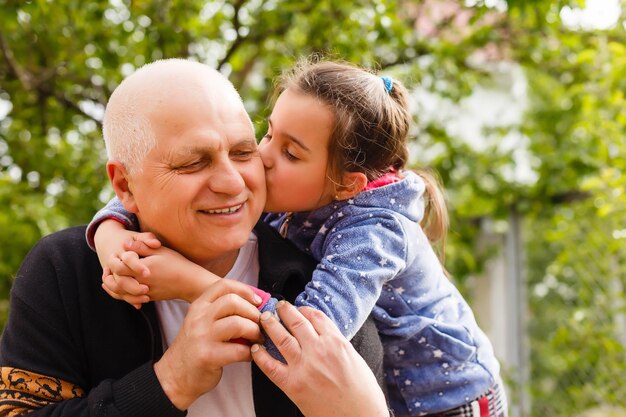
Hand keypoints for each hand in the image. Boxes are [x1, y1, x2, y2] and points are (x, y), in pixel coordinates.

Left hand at [103, 243, 221, 306]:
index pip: (119, 267)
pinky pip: (131, 299)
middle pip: (117, 281)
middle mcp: (142, 282)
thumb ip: (142, 247)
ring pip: (121, 293)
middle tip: (107, 269)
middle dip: (110, 275)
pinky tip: (120, 290)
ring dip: (112, 287)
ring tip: (108, 280)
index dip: (114, 261)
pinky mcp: (150, 297)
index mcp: (143, 269)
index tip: (114, 255)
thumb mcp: (160, 251)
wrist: (190, 282)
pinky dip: (122, 295)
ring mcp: (145, 292)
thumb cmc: (177, 263)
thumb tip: (125, 244)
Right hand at [154, 279, 263, 410]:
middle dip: (253, 312)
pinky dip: (250, 352)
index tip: (257, 301)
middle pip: (233, 302)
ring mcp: (203, 336)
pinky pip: (239, 350)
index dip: (245, 290)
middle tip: (260, 323)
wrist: (175, 376)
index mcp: (199, 306)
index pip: (224, 285)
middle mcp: (199, 318)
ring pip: (238, 324)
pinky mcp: (208, 356)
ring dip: (254, 331)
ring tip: (257, 339)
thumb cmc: (195, 347)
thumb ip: (221, 311)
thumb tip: (254, 304)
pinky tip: (250, 354)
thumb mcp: (202, 322)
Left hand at [251, 302, 389, 416]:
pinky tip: (256, 349)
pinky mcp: (292, 385)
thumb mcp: (355, 359)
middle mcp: (318, 350)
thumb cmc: (363, 394)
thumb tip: (325, 336)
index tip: (299, 309)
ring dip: (270, 325)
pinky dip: (260, 356)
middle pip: (296, 322)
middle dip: (284, 310)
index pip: (315, 316)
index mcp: (336, 342)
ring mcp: (303, 367)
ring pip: (281, 338)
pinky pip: (270, 366)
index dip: (304, 310)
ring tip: (264, 318)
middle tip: (278, 306)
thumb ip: (337, 345)